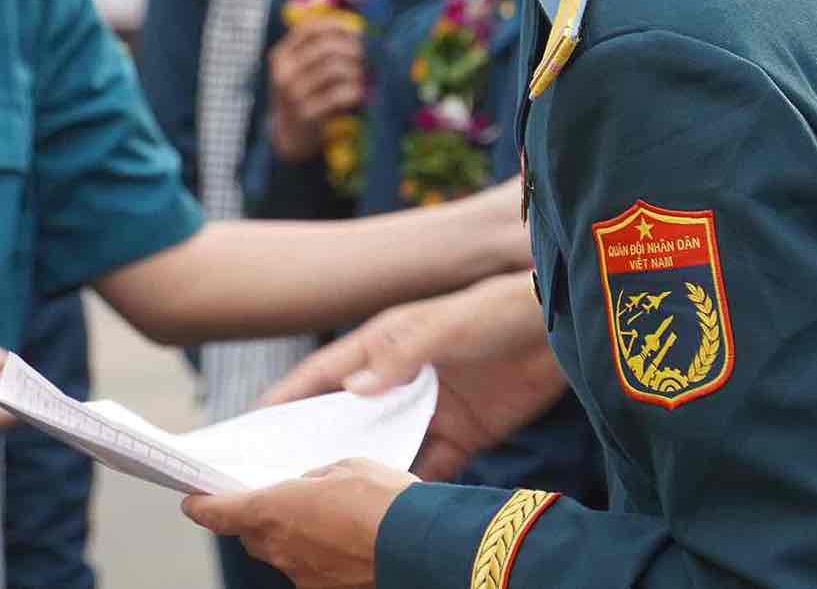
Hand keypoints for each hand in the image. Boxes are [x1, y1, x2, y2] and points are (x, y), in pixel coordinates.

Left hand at [182, 458, 408, 587]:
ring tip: (325, 520)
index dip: (202, 507)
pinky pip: (310, 570)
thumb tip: (307, 488)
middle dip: (256, 519)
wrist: (421, 545)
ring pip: (282, 555)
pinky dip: (318, 556)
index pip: (219, 514)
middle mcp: (280, 548)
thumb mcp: (343, 467)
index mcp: (273, 510)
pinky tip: (344, 542)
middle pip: (251, 535)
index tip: (191, 502)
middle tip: (275, 502)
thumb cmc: (382, 498)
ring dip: (292, 538)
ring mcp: (303, 576)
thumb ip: (313, 479)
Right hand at [258, 272, 566, 481]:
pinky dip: (415, 483)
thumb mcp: (443, 326)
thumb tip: (351, 391)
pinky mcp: (466, 432)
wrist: (559, 331)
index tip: (257, 418)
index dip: (292, 392)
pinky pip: (432, 464)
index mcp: (385, 343)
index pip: (328, 371)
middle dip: (321, 440)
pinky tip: (397, 504)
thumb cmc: (495, 310)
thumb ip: (400, 355)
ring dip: (367, 466)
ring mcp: (433, 407)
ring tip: (335, 497)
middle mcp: (402, 378)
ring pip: (388, 444)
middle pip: (351, 414)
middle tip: (286, 471)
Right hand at [267, 21, 366, 160]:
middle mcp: (284, 72)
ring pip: (334, 69)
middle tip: (367, 57)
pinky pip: (338, 94)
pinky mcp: (306, 113)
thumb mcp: (299, 69)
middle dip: (353, 49)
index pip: (310, 28)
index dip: (337, 26)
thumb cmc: (303, 94)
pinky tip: (359, 94)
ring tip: (362, 77)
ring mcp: (293, 93)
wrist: (288, 134)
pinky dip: (354, 91)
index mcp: (281, 55)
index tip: (357, 32)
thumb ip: (317, 48)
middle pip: (326, 47)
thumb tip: (355, 28)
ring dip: (356, 71)